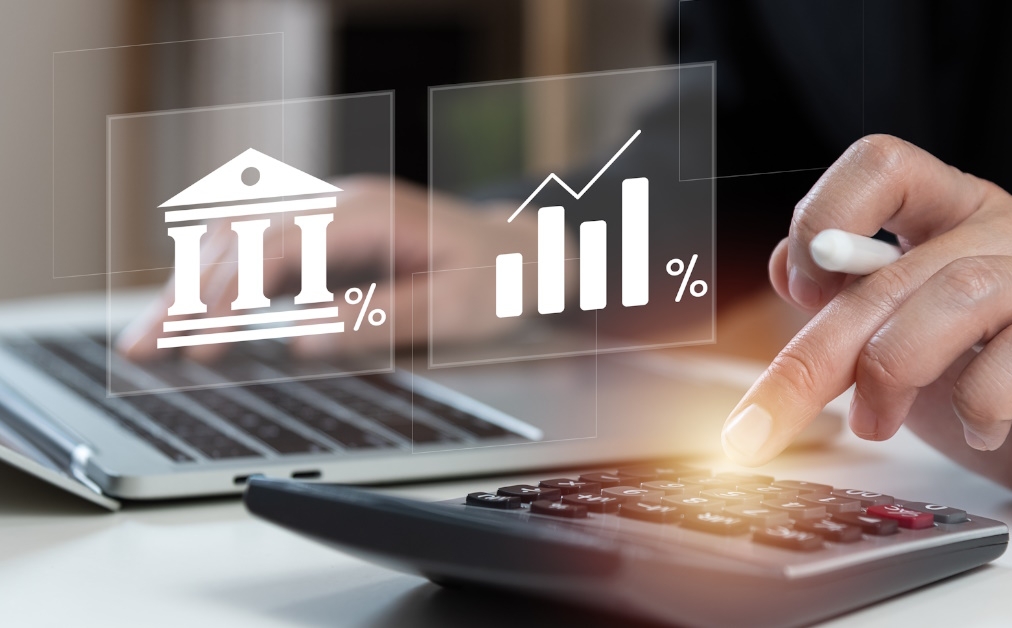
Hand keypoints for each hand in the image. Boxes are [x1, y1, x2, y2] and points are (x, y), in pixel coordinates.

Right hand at [118, 177, 537, 360]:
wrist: (528, 257)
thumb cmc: (499, 283)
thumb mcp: (455, 309)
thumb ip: (380, 320)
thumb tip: (302, 341)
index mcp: (369, 215)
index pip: (274, 247)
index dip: (228, 296)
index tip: (198, 346)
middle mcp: (340, 204)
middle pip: (241, 237)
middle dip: (187, 295)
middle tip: (143, 350)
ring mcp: (330, 215)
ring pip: (238, 239)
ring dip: (190, 287)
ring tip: (149, 341)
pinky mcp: (327, 238)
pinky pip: (257, 250)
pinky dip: (218, 281)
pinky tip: (194, 317)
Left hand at [721, 134, 1011, 518]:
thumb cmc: (1008, 385)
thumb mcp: (909, 342)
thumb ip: (853, 303)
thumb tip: (783, 269)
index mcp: (956, 215)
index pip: (883, 164)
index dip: (824, 213)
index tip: (798, 289)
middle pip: (900, 265)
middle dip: (825, 349)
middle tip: (777, 412)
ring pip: (963, 292)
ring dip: (896, 367)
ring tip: (877, 421)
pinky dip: (983, 399)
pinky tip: (979, 428)